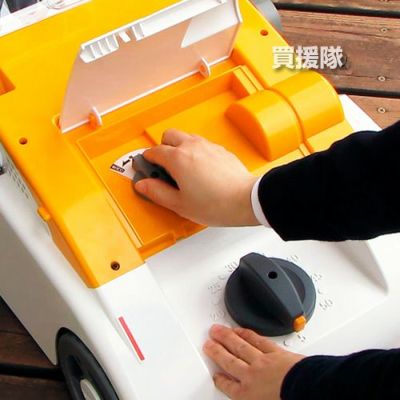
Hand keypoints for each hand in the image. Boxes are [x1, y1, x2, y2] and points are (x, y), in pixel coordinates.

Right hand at [135, 129, 259, 225]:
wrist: (246, 200)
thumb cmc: (216, 204)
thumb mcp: (179, 204)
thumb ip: (157, 192)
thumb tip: (143, 185)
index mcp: (178, 158)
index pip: (154, 151)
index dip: (146, 160)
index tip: (145, 168)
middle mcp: (192, 147)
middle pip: (169, 135)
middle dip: (162, 147)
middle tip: (163, 167)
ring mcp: (208, 146)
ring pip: (186, 137)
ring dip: (179, 147)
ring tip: (181, 168)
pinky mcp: (221, 150)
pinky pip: (202, 144)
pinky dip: (195, 152)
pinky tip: (199, 169)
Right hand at [203, 324, 304, 399]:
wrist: (308, 391)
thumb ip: (254, 399)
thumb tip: (249, 396)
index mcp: (247, 395)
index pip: (228, 385)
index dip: (220, 377)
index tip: (215, 372)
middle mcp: (251, 376)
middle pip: (229, 360)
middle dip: (217, 350)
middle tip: (209, 342)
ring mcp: (263, 362)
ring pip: (240, 346)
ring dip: (227, 337)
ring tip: (218, 330)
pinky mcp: (276, 352)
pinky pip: (257, 340)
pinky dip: (247, 334)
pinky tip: (241, 330)